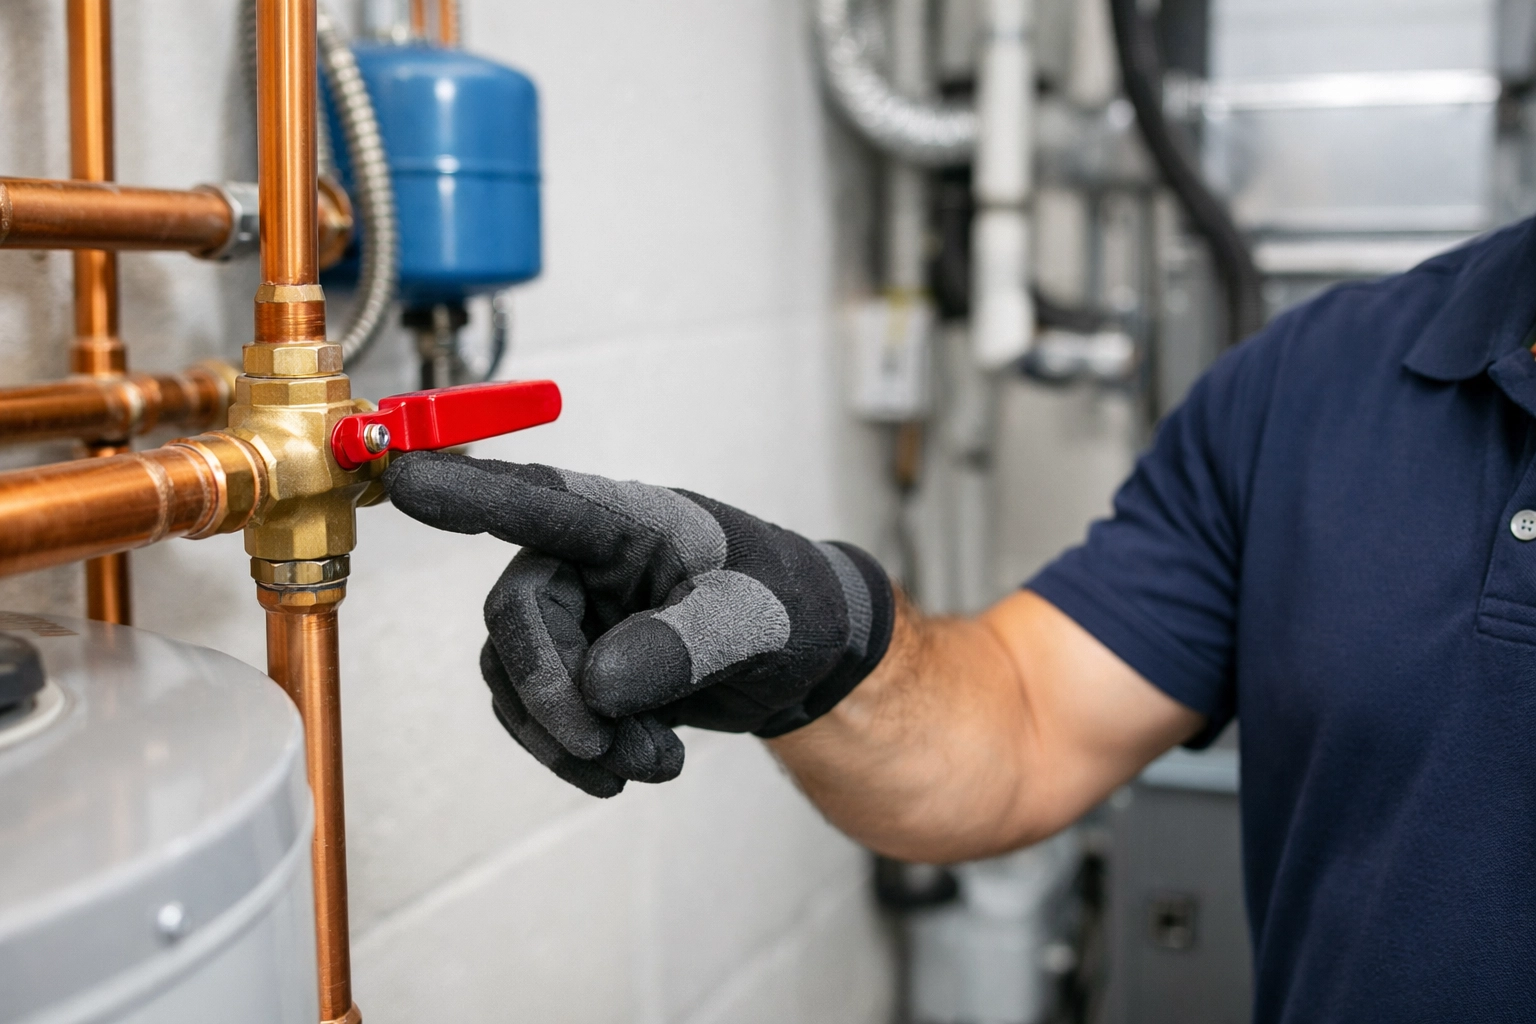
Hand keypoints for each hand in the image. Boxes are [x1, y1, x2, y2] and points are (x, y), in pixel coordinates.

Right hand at [385, 451, 895, 796]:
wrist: (804, 657)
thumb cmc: (786, 607)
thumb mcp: (754, 624)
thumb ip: (682, 648)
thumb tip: (599, 687)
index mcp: (627, 520)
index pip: (538, 501)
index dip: (470, 493)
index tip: (407, 481)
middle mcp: (584, 559)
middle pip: (518, 617)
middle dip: (553, 695)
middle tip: (607, 750)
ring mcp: (573, 614)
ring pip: (519, 679)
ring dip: (574, 739)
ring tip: (655, 764)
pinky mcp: (573, 665)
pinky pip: (538, 716)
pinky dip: (578, 755)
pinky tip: (641, 767)